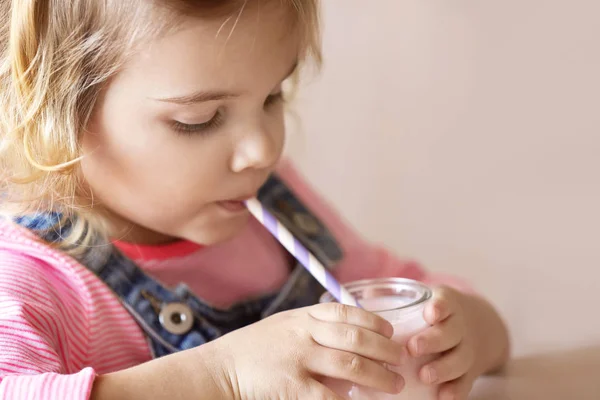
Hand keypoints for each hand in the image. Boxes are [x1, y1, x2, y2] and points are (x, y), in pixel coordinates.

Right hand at [210, 303, 406, 399]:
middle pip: (355, 337)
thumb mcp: (284, 325)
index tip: (390, 331)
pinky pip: (329, 397)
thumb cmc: (255, 347)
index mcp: (303, 316)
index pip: (346, 311)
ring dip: (379, 376)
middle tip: (401, 359)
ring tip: (394, 384)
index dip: (373, 320)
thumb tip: (350, 332)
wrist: (221, 368)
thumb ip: (312, 325)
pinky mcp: (292, 387)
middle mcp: (304, 334)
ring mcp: (299, 360)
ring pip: (350, 365)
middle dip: (384, 349)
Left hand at [407, 286, 475, 399]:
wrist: (480, 327)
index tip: (429, 313)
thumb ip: (396, 296)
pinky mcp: (469, 372)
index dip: (439, 308)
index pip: (446, 303)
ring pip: (459, 359)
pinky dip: (456, 390)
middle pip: (451, 333)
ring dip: (443, 368)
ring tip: (424, 376)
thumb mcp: (426, 298)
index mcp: (447, 305)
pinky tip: (443, 396)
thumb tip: (367, 291)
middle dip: (432, 341)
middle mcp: (460, 327)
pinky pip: (466, 382)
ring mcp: (467, 350)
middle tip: (412, 348)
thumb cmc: (438, 313)